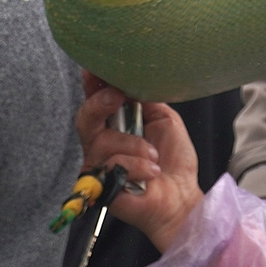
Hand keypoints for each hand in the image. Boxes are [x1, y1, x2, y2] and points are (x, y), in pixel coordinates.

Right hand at [75, 74, 202, 253]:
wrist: (181, 196)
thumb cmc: (173, 161)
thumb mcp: (164, 119)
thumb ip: (146, 99)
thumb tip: (131, 80)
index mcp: (116, 125)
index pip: (97, 101)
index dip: (92, 84)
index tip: (94, 69)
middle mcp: (102, 144)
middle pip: (84, 119)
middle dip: (98, 103)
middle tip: (117, 97)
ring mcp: (99, 166)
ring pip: (101, 142)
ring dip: (134, 145)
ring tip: (154, 156)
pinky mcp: (100, 187)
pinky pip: (112, 166)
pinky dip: (137, 166)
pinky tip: (151, 173)